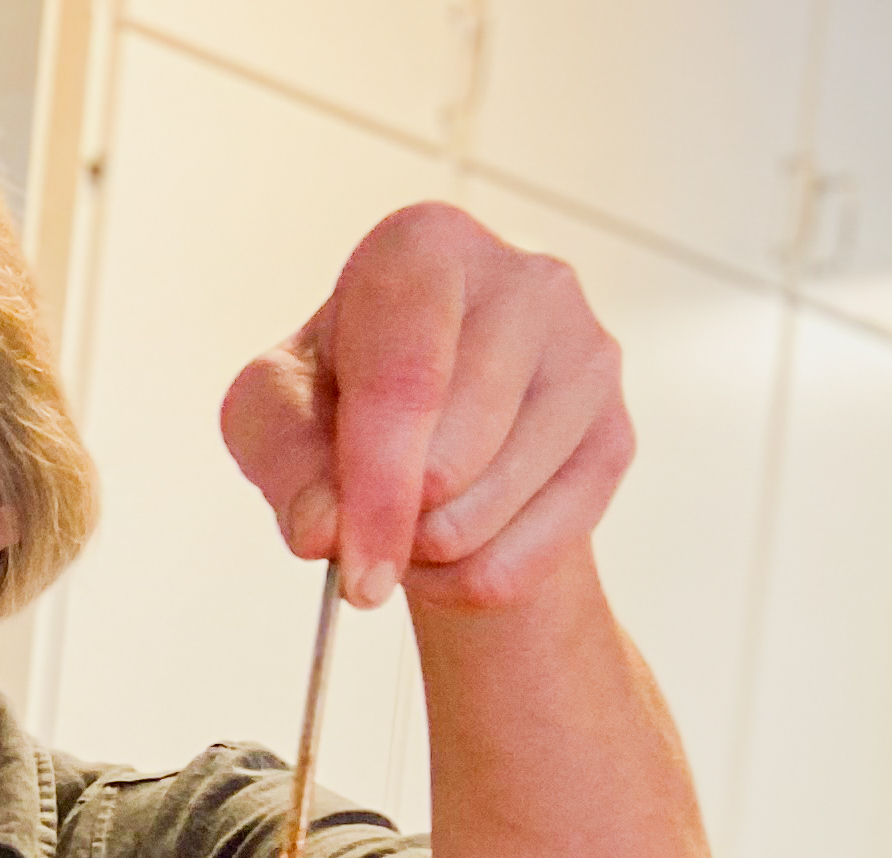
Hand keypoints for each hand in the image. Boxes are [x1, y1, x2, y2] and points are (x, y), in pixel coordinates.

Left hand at [220, 203, 633, 614]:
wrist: (428, 426)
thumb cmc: (340, 400)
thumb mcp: (276, 414)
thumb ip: (286, 463)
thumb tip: (328, 527)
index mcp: (424, 247)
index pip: (405, 380)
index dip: (376, 488)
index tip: (355, 573)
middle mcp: (524, 279)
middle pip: (452, 456)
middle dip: (395, 524)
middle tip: (364, 529)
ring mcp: (585, 353)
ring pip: (495, 508)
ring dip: (432, 553)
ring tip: (407, 522)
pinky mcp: (615, 431)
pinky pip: (542, 547)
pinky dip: (479, 576)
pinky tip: (454, 546)